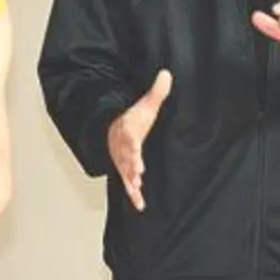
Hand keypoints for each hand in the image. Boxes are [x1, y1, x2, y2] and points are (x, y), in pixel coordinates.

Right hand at [107, 70, 171, 211]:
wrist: (113, 128)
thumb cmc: (133, 118)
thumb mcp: (146, 104)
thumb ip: (157, 92)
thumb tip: (167, 73)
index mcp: (127, 129)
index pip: (128, 136)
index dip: (131, 145)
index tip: (136, 151)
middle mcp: (122, 147)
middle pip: (125, 156)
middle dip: (130, 164)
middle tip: (137, 173)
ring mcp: (122, 159)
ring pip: (124, 171)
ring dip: (130, 179)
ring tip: (137, 188)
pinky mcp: (124, 170)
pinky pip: (128, 184)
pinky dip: (133, 195)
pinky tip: (140, 205)